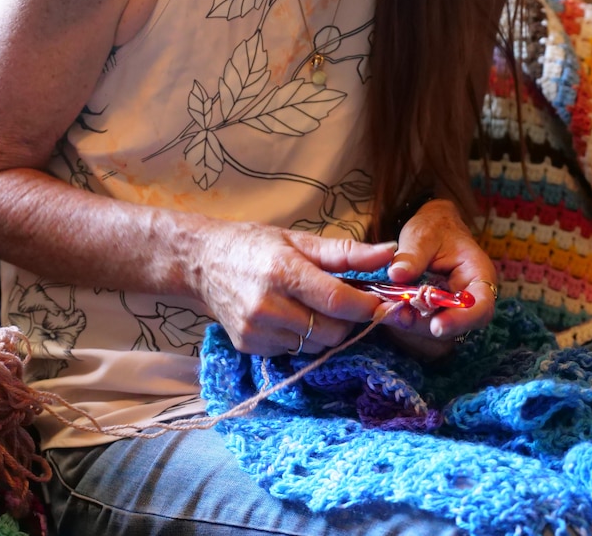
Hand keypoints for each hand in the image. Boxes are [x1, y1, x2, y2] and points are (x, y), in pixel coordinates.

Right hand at [193, 220, 395, 356]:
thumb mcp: (299, 240)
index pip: (338, 301)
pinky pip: (294, 351)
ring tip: (310, 306)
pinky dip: (301, 337)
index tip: (382, 304)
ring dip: (324, 330)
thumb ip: (346, 251)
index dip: (367, 307)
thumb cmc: (253, 245)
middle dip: (347, 321)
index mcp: (283, 272)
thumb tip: (390, 253)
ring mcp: (256, 330)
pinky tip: (288, 316)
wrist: (201, 263)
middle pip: (332, 331)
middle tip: (343, 302)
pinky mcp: (249, 346)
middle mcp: (268, 306)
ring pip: (315, 345)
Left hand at [380, 198, 497, 360]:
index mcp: (479, 273)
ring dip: (415, 325)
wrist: (432, 228)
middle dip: (428, 325)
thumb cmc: (434, 227)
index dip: (461, 320)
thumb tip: (397, 274)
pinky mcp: (437, 311)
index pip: (481, 306)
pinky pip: (426, 323)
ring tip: (390, 313)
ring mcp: (455, 306)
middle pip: (460, 325)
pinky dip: (408, 320)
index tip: (437, 326)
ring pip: (440, 329)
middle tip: (400, 317)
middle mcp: (471, 296)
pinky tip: (390, 312)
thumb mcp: (422, 235)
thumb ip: (412, 255)